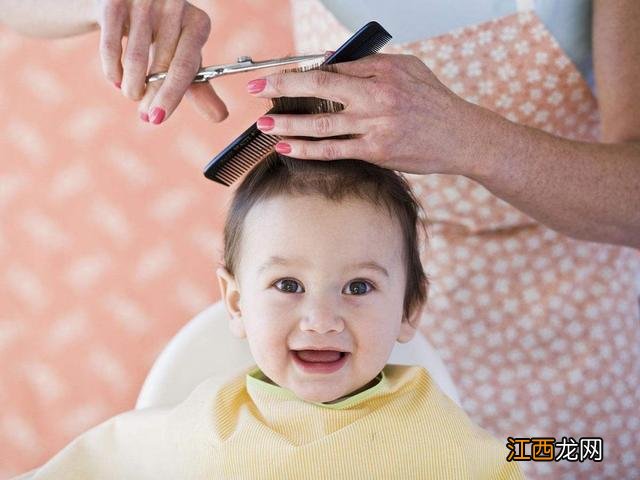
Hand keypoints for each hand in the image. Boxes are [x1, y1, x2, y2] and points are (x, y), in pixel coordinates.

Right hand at [95, 0, 227, 123]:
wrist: (129, 5)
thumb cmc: (165, 38)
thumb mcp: (184, 59)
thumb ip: (200, 88)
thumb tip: (220, 117)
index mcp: (198, 23)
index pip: (186, 66)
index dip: (172, 95)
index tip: (158, 118)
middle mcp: (174, 7)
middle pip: (162, 65)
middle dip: (152, 97)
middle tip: (147, 116)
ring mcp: (144, 2)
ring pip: (135, 59)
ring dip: (131, 87)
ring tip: (132, 94)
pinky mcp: (115, 2)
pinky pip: (111, 47)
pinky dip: (113, 71)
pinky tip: (117, 80)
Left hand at [247, 53, 492, 174]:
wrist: (461, 136)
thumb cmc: (434, 102)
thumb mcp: (408, 69)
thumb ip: (369, 65)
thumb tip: (332, 62)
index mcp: (381, 72)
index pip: (332, 68)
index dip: (300, 71)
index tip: (275, 76)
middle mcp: (376, 97)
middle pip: (319, 87)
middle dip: (282, 87)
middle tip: (256, 89)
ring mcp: (375, 126)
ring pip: (322, 123)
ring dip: (289, 123)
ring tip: (265, 123)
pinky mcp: (376, 151)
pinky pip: (335, 150)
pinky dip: (309, 149)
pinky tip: (288, 147)